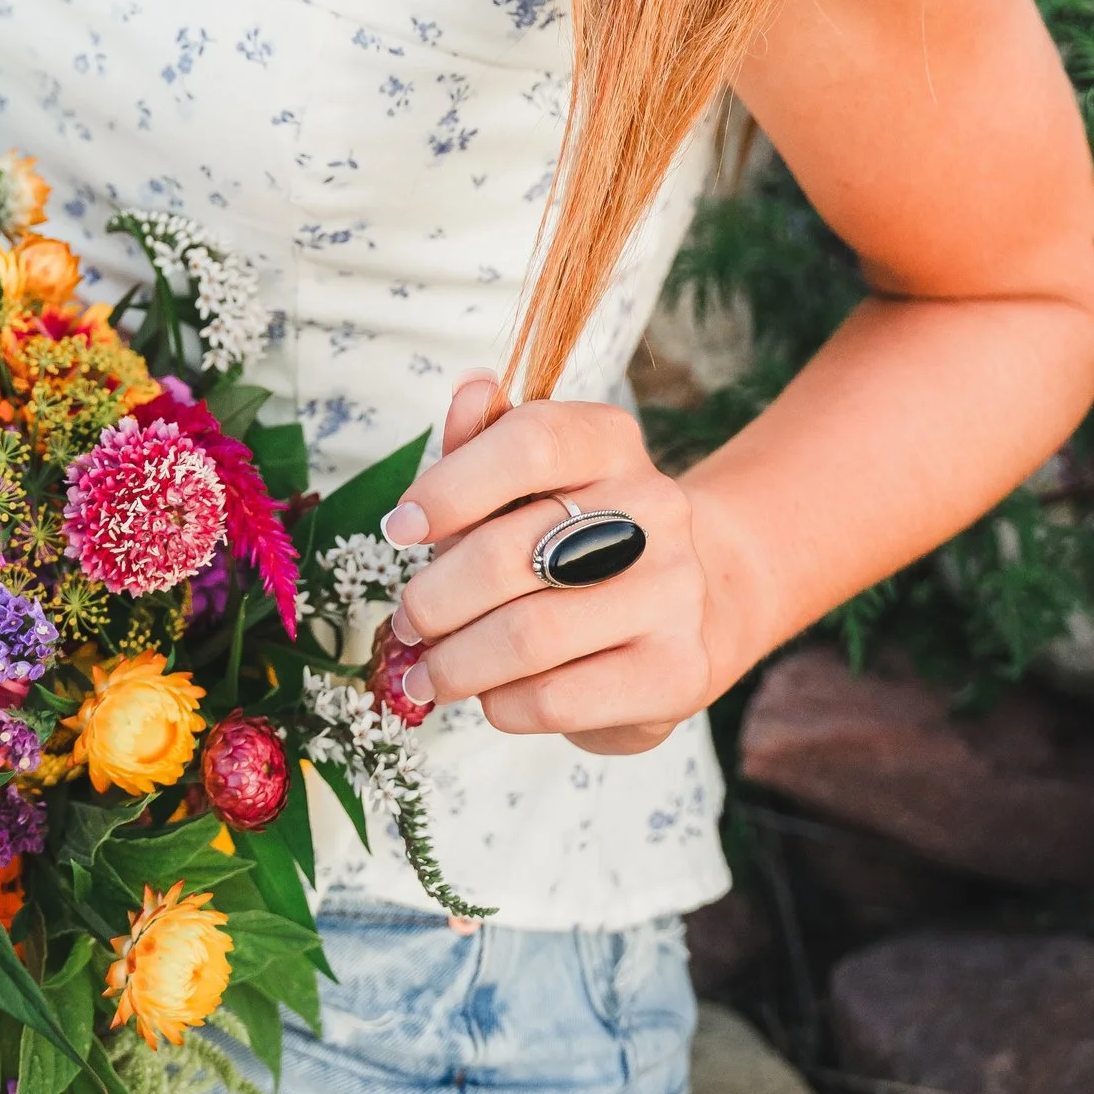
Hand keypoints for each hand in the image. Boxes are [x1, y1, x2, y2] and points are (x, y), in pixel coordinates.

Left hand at [381, 374, 713, 755]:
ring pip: (527, 636)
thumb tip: (469, 390)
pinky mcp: (676, 672)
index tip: (401, 529)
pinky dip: (500, 703)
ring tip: (427, 673)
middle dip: (433, 600)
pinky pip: (556, 698)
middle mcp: (655, 509)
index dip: (450, 488)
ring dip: (454, 663)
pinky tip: (488, 696)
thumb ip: (487, 441)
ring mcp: (673, 592)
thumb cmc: (582, 536)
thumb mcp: (532, 480)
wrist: (692, 609)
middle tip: (405, 623)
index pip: (529, 443)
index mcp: (610, 443)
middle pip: (509, 554)